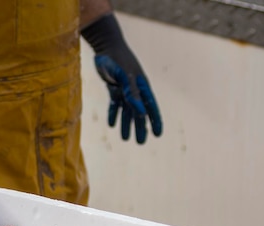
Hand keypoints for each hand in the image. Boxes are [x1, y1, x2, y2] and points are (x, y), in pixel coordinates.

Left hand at [82, 14, 161, 143]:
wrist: (105, 46)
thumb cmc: (116, 60)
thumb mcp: (123, 77)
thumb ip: (131, 94)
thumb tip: (139, 112)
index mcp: (141, 86)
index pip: (151, 107)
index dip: (155, 121)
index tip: (158, 135)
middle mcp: (135, 89)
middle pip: (139, 112)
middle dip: (140, 127)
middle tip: (140, 142)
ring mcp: (124, 88)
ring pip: (127, 110)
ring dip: (126, 124)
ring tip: (125, 138)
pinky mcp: (114, 87)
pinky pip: (115, 103)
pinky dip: (114, 113)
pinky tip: (112, 123)